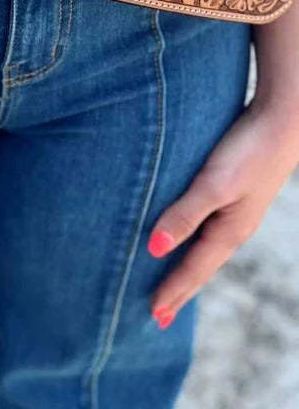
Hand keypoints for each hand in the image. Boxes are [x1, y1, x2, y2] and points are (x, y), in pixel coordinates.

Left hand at [146, 94, 298, 327]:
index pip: (194, 269)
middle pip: (201, 266)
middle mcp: (234, 227)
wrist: (282, 120)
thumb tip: (153, 250)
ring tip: (171, 283)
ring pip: (205, 248)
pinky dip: (194, 242)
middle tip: (159, 316)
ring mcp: (237, 211)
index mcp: (229, 231)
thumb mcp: (213, 184)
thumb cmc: (248, 151)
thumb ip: (184, 215)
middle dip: (180, 290)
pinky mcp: (235, 191)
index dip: (172, 291)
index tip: (153, 316)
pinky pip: (209, 228)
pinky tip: (189, 236)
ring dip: (187, 268)